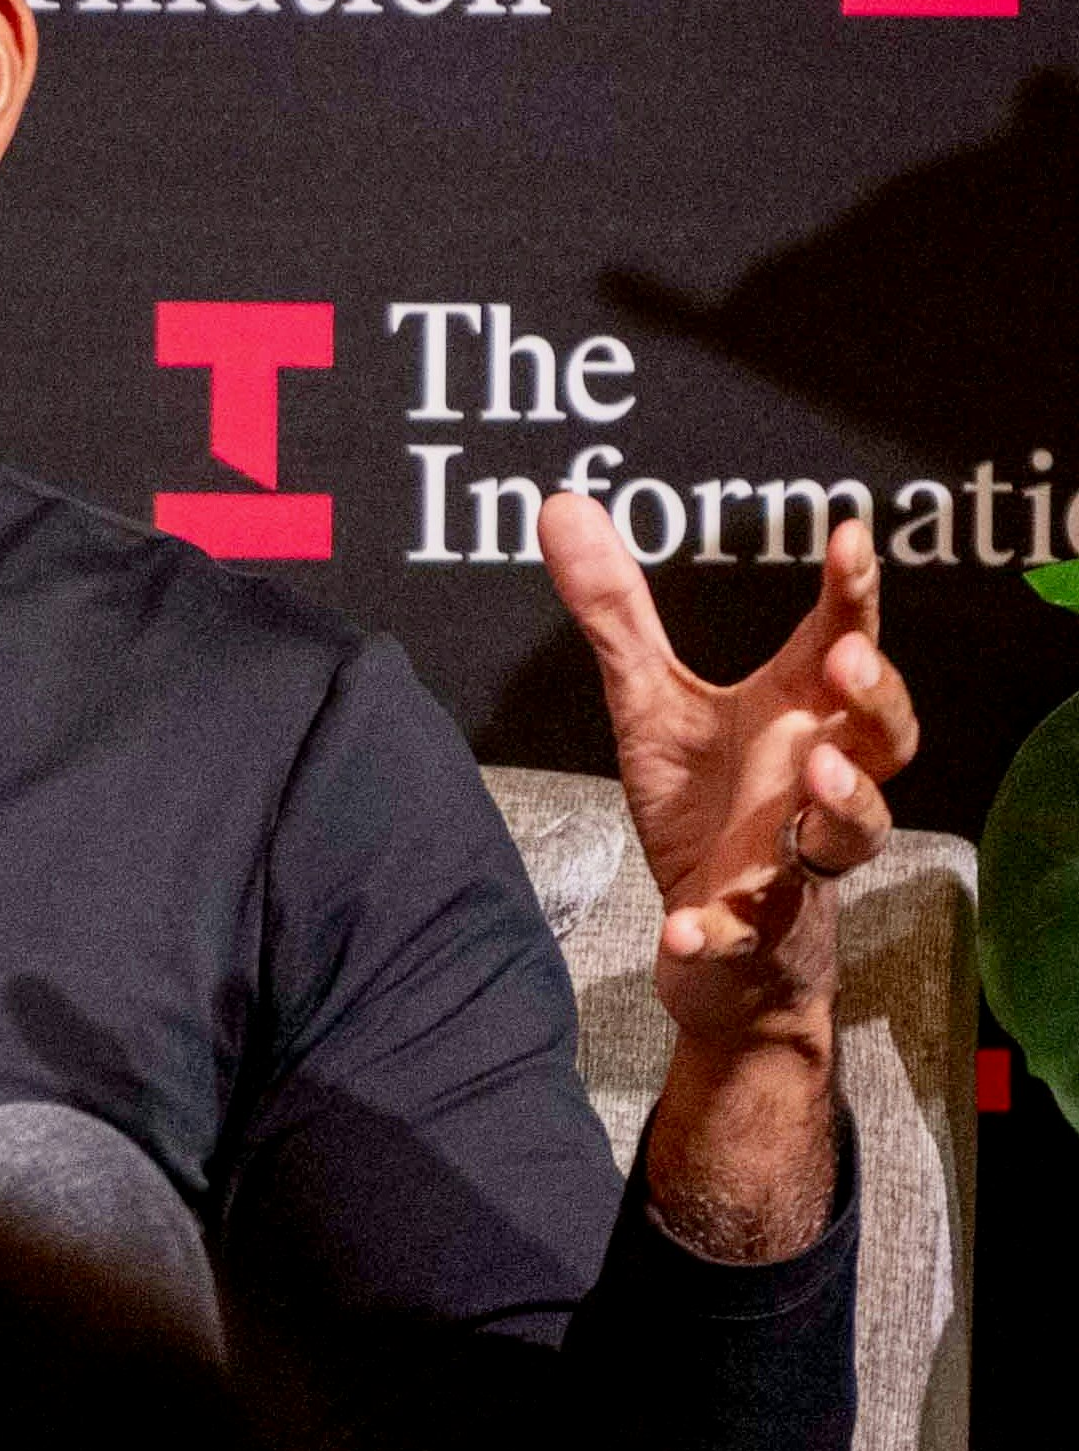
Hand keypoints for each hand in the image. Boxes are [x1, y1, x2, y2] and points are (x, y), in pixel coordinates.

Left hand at [545, 493, 918, 1057]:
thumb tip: (562, 506)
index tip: (846, 536)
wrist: (714, 944)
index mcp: (798, 719)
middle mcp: (816, 784)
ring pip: (853, 833)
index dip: (853, 592)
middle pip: (887, 738)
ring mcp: (795, 861)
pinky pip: (748, 933)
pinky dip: (718, 931)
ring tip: (814, 777)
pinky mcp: (757, 930)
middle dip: (878, 698)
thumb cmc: (706, 810)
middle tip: (848, 658)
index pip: (843, 644)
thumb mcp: (650, 705)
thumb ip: (615, 614)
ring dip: (845, 805)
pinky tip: (686, 930)